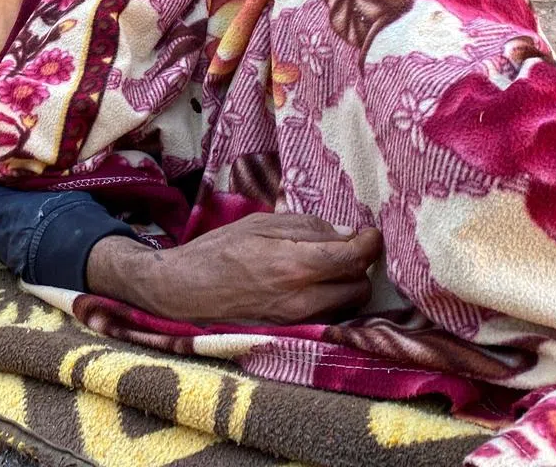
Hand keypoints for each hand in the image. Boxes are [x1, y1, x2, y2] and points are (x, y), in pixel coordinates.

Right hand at [86, 213, 382, 324]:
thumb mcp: (262, 223)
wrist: (185, 290)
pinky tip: (311, 286)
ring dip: (345, 284)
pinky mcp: (293, 332)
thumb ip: (307, 227)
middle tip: (340, 248)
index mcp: (295, 264)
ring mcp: (299, 321)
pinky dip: (331, 300)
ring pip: (349, 305)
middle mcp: (304, 298)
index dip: (370, 241)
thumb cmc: (219, 250)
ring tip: (323, 267)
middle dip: (356, 264)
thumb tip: (344, 233)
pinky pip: (330, 316)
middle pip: (359, 284)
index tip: (369, 231)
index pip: (356, 256)